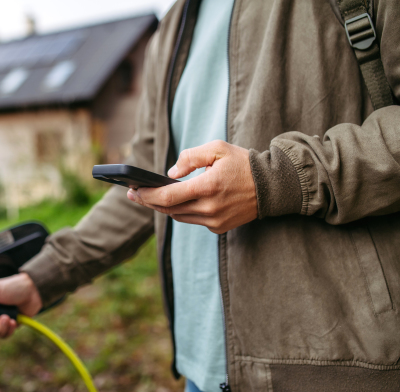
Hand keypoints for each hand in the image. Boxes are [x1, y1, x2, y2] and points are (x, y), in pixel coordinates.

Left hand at [127, 140, 256, 233]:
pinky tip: (172, 202)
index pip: (168, 196)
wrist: (272, 187)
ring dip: (162, 207)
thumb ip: (190, 157)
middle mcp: (210, 208)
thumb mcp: (217, 149)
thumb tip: (170, 174)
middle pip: (169, 209)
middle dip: (148, 201)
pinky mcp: (219, 228)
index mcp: (208, 187)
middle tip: (133, 194)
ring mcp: (215, 221)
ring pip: (178, 216)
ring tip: (148, 197)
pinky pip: (192, 220)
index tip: (133, 190)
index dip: (147, 195)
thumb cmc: (243, 163)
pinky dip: (181, 211)